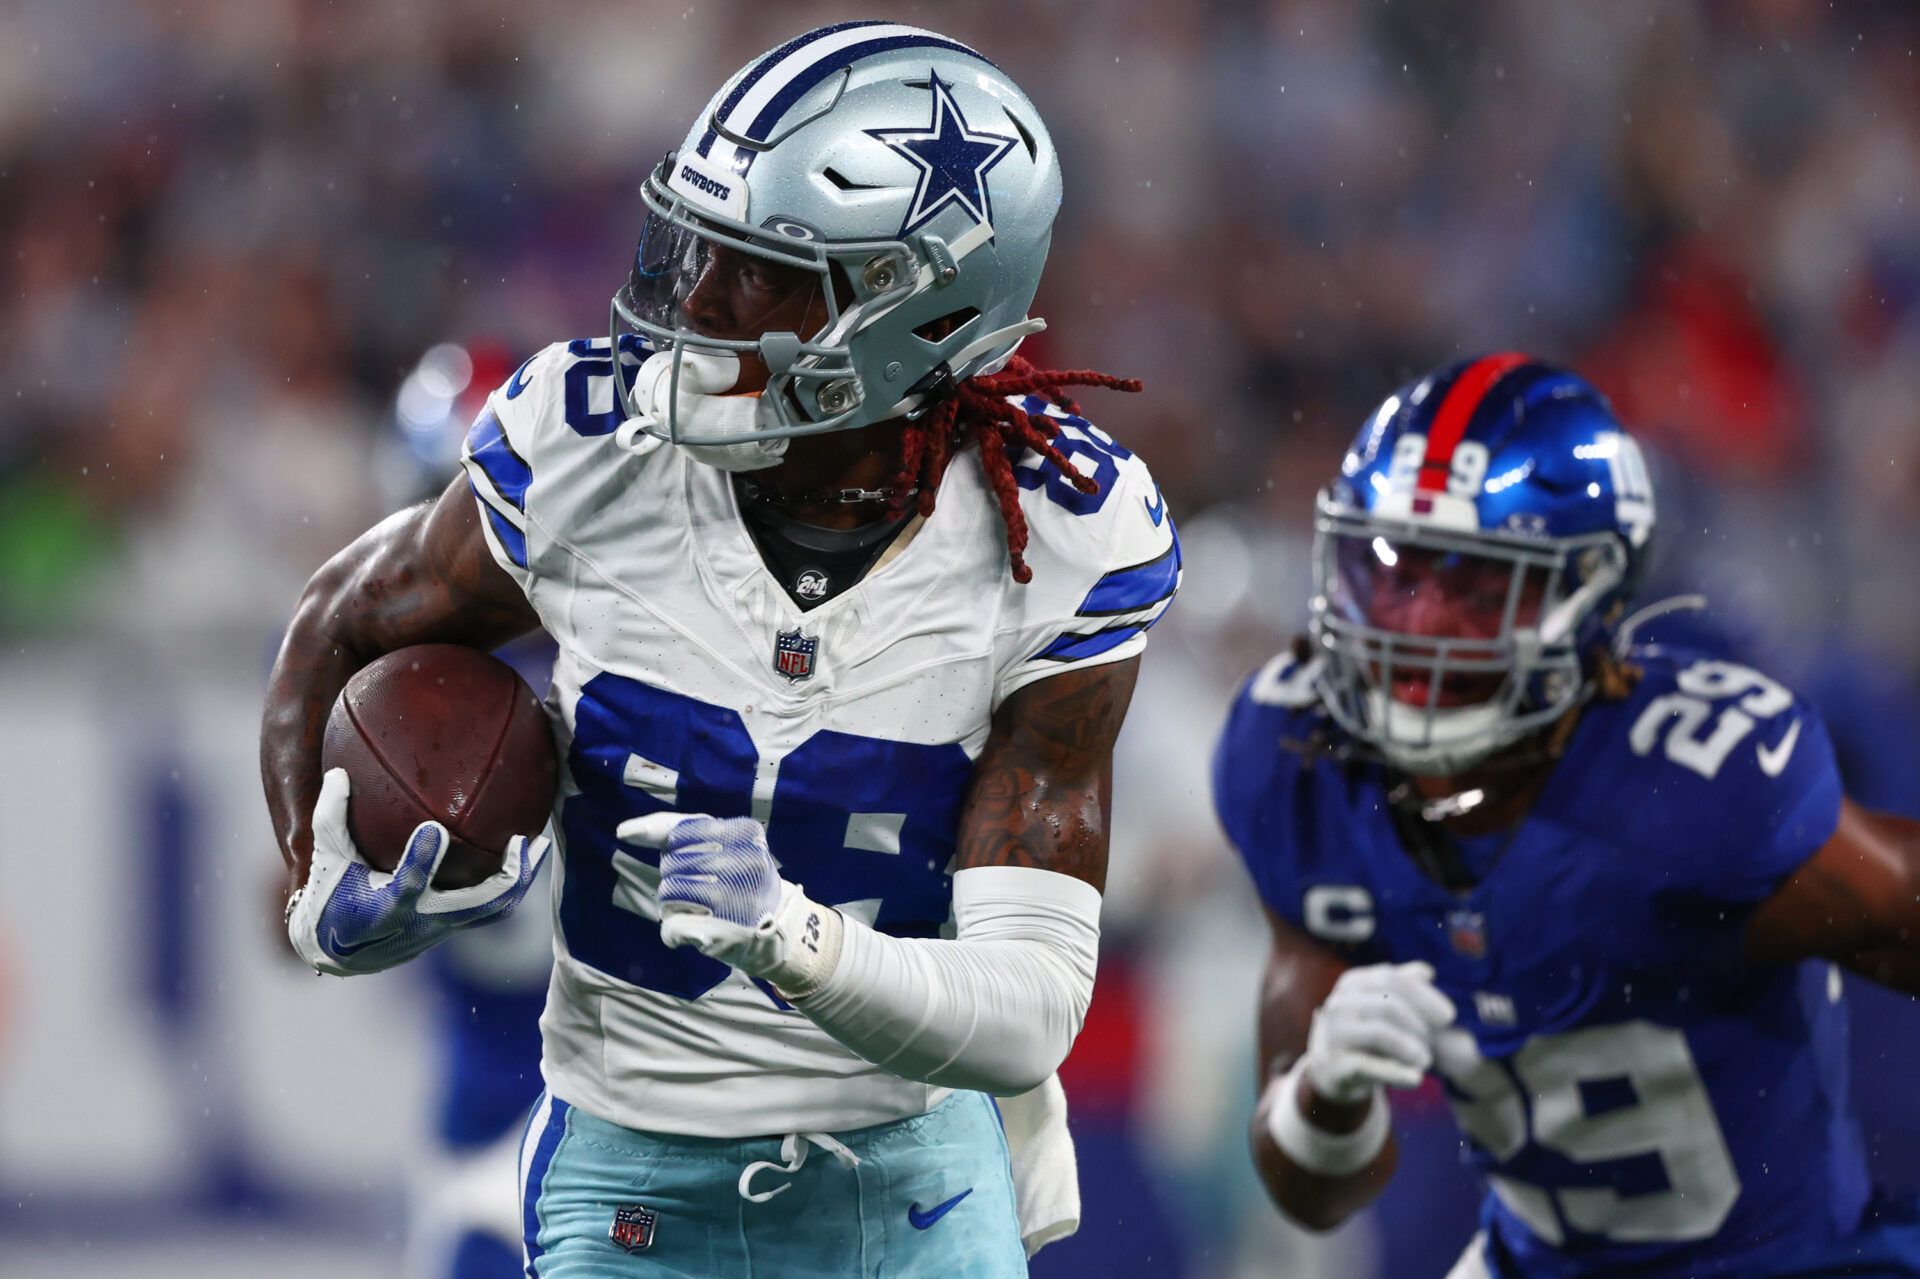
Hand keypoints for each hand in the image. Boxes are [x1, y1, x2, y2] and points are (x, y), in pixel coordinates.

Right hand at [286, 769, 549, 975]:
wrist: (340, 951)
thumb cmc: (331, 895)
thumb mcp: (326, 857)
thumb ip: (331, 817)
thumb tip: (339, 772)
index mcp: (384, 909)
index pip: (407, 886)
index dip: (422, 861)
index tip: (434, 830)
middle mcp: (421, 922)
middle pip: (475, 907)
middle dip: (506, 876)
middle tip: (523, 839)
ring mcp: (443, 927)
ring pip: (493, 909)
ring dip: (521, 877)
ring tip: (541, 843)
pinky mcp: (454, 926)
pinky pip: (491, 906)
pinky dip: (511, 880)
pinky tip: (525, 850)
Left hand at [618, 812, 838, 995]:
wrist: (782, 932)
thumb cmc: (745, 882)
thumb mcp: (728, 845)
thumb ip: (681, 832)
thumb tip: (624, 830)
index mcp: (744, 835)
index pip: (682, 830)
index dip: (658, 836)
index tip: (635, 838)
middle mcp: (741, 863)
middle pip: (670, 864)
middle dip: (675, 878)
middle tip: (703, 891)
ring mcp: (733, 898)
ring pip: (668, 894)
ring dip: (674, 905)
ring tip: (701, 910)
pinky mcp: (720, 932)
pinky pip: (671, 927)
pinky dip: (674, 933)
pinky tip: (695, 933)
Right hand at [1301, 961, 1455, 1103]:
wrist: (1332, 1068)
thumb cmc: (1366, 1030)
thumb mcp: (1380, 1002)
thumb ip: (1404, 985)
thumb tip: (1427, 972)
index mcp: (1352, 982)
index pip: (1391, 979)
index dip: (1425, 997)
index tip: (1449, 1018)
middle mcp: (1338, 1003)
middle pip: (1388, 1004)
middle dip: (1418, 1024)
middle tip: (1432, 1042)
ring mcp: (1333, 1033)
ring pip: (1380, 1033)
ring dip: (1412, 1048)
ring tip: (1425, 1060)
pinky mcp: (1335, 1064)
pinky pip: (1371, 1066)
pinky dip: (1397, 1073)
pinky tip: (1416, 1079)